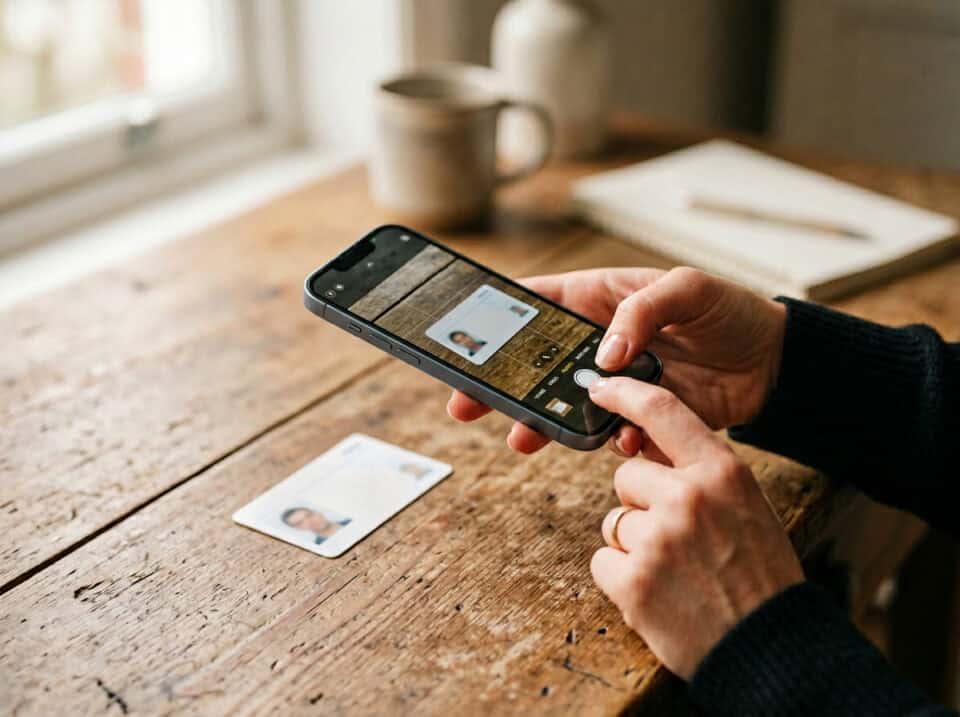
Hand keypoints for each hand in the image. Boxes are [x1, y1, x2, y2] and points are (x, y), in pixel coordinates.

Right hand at [447, 267, 786, 454]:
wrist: (774, 364)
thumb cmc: (732, 311)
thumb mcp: (690, 289)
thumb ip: (643, 312)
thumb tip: (605, 355)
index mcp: (603, 299)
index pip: (539, 304)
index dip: (499, 319)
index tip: (465, 337)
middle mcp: (601, 341)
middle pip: (535, 362)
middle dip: (500, 384)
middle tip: (466, 402)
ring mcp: (617, 382)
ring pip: (562, 403)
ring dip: (540, 422)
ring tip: (521, 438)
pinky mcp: (639, 415)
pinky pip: (607, 432)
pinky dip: (605, 440)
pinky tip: (621, 439)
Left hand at [588, 376, 803, 678]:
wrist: (771, 647)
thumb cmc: (760, 575)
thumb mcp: (747, 506)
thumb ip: (701, 475)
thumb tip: (647, 452)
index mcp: (722, 472)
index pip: (662, 411)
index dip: (625, 393)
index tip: (600, 386)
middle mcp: (687, 497)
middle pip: (625, 476)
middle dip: (640, 503)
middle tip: (677, 539)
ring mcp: (657, 539)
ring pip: (613, 522)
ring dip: (633, 546)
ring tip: (676, 572)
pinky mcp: (632, 582)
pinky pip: (603, 562)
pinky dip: (622, 580)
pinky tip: (658, 594)